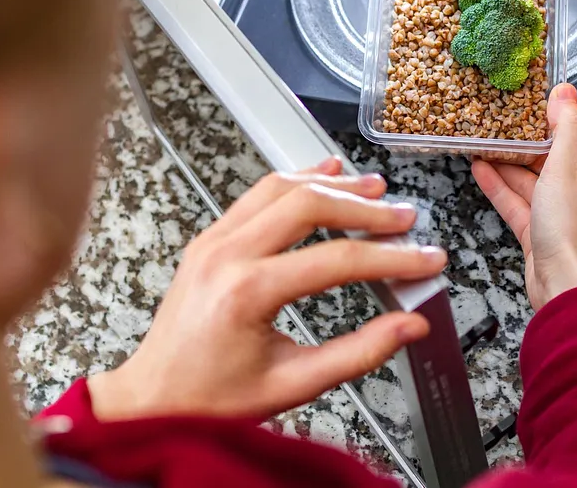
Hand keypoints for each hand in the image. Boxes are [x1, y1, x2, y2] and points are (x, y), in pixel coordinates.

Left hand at [87, 157, 446, 420]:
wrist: (153, 401)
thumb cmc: (209, 400)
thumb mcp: (292, 384)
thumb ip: (358, 354)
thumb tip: (407, 327)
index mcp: (246, 292)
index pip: (337, 260)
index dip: (391, 258)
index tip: (423, 259)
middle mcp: (225, 256)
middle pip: (310, 206)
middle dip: (366, 208)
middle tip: (404, 219)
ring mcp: (212, 242)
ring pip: (281, 187)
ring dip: (332, 184)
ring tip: (373, 189)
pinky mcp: (208, 240)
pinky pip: (256, 194)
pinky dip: (295, 181)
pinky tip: (322, 175)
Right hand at [471, 83, 576, 309]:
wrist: (566, 286)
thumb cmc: (573, 229)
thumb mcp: (568, 166)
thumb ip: (566, 127)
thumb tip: (566, 90)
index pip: (567, 134)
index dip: (544, 117)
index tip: (520, 100)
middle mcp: (575, 190)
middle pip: (543, 157)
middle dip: (517, 140)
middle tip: (490, 119)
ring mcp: (554, 212)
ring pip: (526, 179)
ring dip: (503, 161)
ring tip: (478, 140)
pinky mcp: (536, 232)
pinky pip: (514, 202)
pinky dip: (497, 186)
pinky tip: (479, 170)